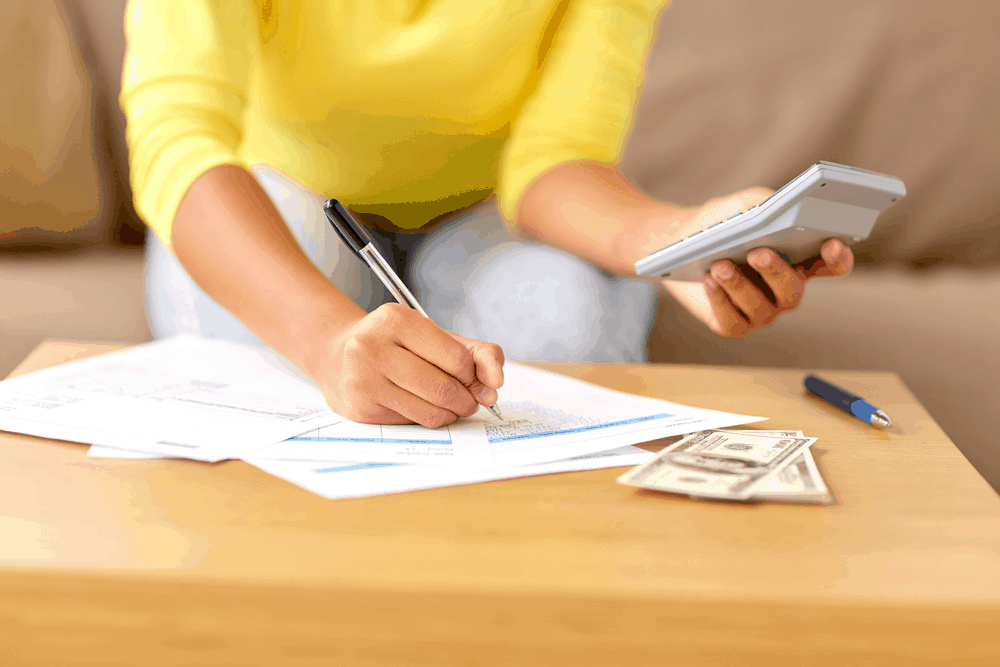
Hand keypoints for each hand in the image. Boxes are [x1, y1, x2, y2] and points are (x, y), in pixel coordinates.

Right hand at [314, 303, 504, 426]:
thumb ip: (475, 352)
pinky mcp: (361, 407)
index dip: (474, 375)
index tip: (474, 379)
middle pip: (443, 388)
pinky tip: (419, 405)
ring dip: (450, 413)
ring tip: (448, 405)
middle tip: (468, 400)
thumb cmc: (394, 344)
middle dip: (466, 400)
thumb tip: (496, 381)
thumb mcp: (433, 335)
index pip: (456, 358)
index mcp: (396, 320)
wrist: (337, 355)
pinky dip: (426, 417)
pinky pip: (412, 422)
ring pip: (430, 411)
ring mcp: (364, 379)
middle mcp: (373, 347)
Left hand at [662, 189, 854, 336]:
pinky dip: (720, 301)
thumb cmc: (719, 222)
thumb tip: (773, 208)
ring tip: (719, 265)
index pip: (832, 265)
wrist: (679, 244)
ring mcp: (761, 311)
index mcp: (800, 260)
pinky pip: (732, 321)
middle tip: (757, 252)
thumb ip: (763, 203)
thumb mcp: (740, 204)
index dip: (838, 258)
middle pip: (794, 291)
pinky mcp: (733, 324)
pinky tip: (709, 281)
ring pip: (761, 308)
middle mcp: (785, 290)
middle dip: (776, 272)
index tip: (832, 243)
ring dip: (740, 286)